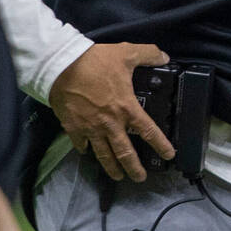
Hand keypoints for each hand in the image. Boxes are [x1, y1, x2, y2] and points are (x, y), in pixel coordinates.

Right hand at [49, 41, 173, 180]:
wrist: (61, 65)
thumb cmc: (95, 61)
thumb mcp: (126, 52)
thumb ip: (148, 54)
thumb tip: (165, 57)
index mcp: (126, 107)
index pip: (149, 131)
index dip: (161, 145)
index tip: (169, 156)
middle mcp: (110, 123)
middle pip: (125, 153)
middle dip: (134, 168)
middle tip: (140, 178)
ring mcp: (90, 128)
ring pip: (103, 155)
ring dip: (111, 168)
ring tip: (118, 176)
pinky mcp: (73, 127)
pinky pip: (81, 144)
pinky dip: (85, 150)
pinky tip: (87, 152)